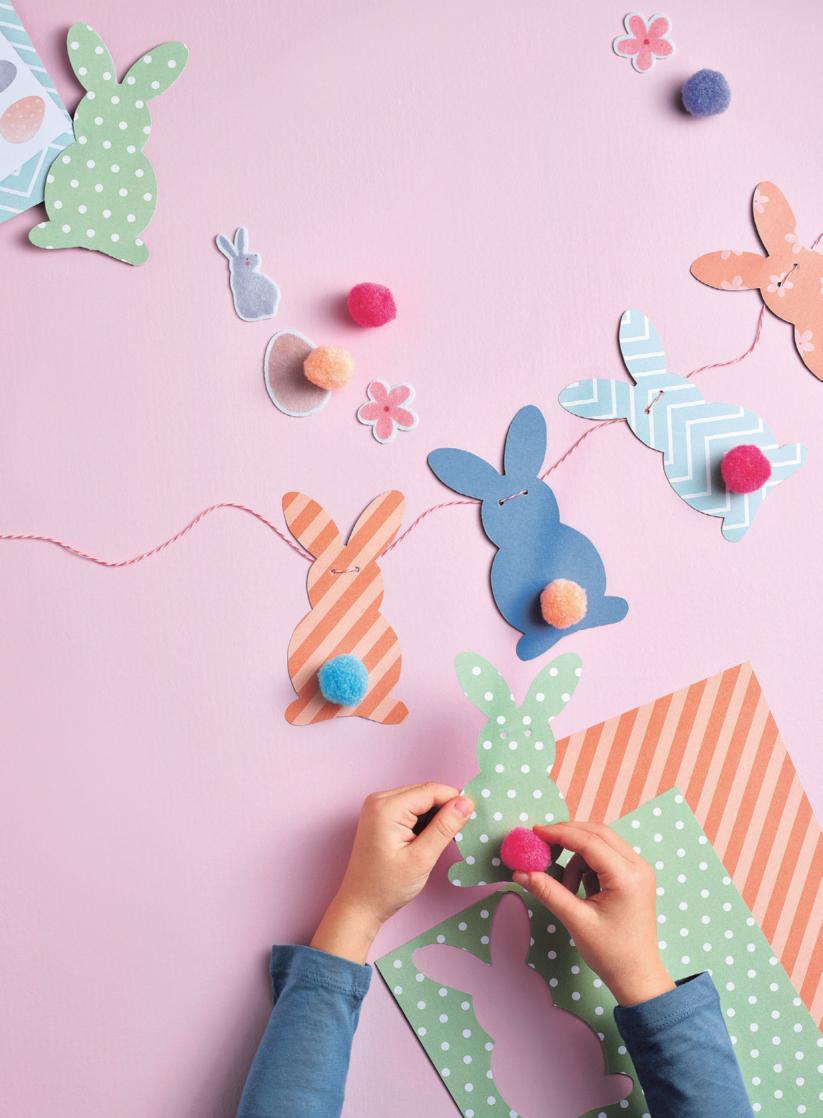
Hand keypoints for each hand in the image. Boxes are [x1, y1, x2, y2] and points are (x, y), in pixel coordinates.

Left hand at [310, 783, 473, 963]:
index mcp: (386, 807)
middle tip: (461, 832)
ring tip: (446, 839)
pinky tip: (431, 838)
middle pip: (425, 792)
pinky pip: (410, 808)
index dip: (455, 800)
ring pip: (420, 799)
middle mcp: (379, 799)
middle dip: (446, 808)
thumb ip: (445, 827)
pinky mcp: (381, 816)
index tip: (473, 817)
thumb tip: (466, 803)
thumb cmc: (387, 886)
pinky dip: (425, 820)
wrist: (360, 905)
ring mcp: (378, 806)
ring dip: (436, 815)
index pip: (431, 790)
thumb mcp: (421, 858)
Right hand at [513, 820, 674, 1005]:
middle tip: (542, 845)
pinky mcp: (635, 876)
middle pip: (598, 834)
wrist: (637, 976)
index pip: (589, 842)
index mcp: (627, 877)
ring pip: (601, 843)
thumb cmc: (611, 953)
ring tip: (567, 888)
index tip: (535, 832)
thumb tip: (521, 872)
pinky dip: (587, 864)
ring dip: (577, 856)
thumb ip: (548, 892)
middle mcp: (638, 866)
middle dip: (568, 836)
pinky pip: (606, 856)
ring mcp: (639, 870)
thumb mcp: (576, 921)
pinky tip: (581, 889)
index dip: (560, 833)